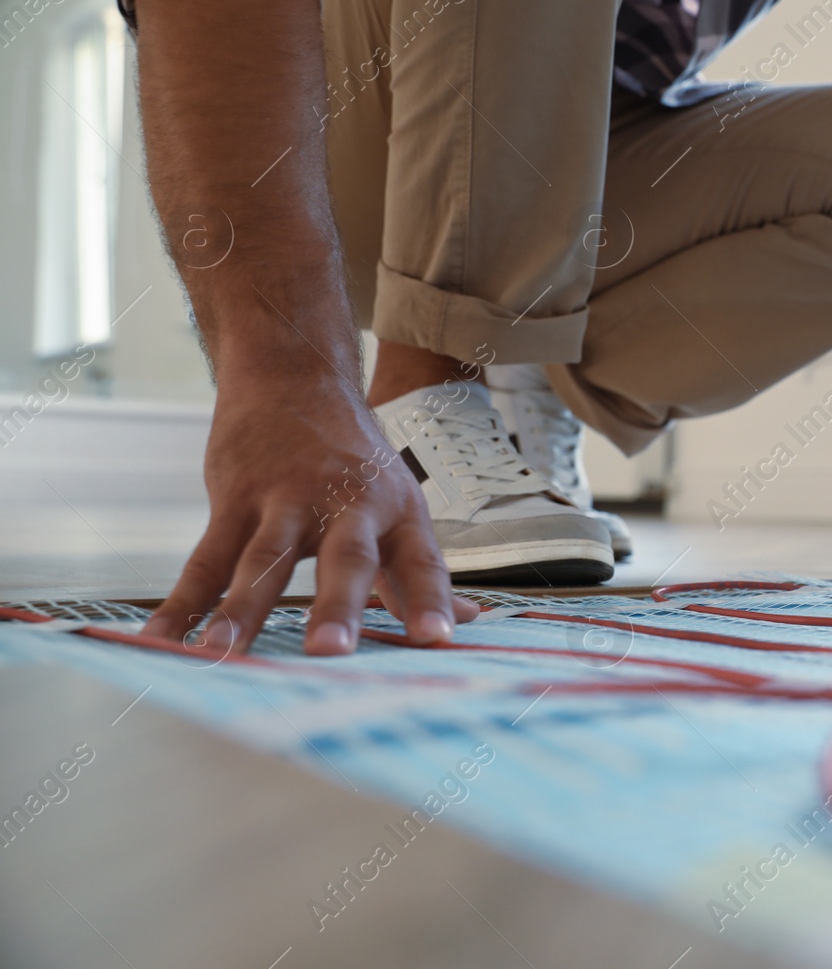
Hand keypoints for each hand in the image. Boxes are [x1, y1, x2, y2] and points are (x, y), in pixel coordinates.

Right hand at [142, 370, 477, 655]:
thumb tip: (467, 623)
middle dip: (340, 605)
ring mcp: (288, 499)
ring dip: (243, 609)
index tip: (438, 638)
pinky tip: (163, 640)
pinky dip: (183, 603)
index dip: (430, 599)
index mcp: (397, 512)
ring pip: (264, 560)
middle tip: (330, 651)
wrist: (295, 377)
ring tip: (224, 654)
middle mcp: (348, 504)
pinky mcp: (236, 497)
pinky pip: (206, 559)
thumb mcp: (396, 506)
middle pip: (346, 559)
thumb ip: (416, 573)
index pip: (421, 560)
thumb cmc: (353, 459)